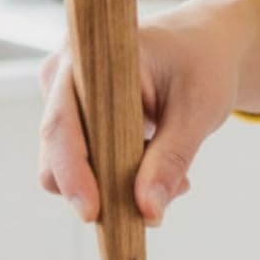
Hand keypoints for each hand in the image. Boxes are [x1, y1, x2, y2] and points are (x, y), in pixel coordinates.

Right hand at [38, 19, 228, 226]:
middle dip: (103, 189)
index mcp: (88, 58)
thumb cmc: (201, 64)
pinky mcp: (75, 122)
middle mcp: (63, 76)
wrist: (203, 45)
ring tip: (174, 177)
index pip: (62, 124)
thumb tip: (148, 211)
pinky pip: (85, 166)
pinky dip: (119, 178)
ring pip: (70, 168)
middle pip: (57, 155)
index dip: (71, 172)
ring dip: (117, 185)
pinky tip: (158, 165)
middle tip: (158, 203)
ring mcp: (64, 100)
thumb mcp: (198, 111)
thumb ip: (171, 160)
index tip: (92, 213)